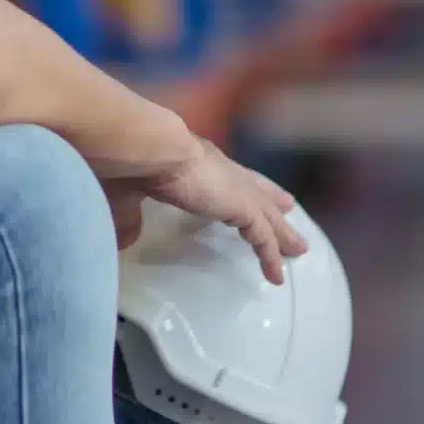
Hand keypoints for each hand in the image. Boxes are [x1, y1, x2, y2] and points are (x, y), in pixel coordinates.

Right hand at [136, 140, 307, 284]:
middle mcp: (221, 169)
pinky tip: (277, 275)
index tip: (248, 191)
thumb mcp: (126, 193)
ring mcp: (236, 187)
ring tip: (298, 250)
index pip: (224, 175)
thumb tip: (125, 237)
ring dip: (282, 233)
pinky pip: (263, 237)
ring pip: (266, 215)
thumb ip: (128, 215)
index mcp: (195, 162)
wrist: (150, 149)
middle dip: (272, 202)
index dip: (237, 184)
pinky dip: (270, 256)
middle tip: (289, 209)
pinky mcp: (243, 206)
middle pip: (255, 191)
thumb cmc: (130, 164)